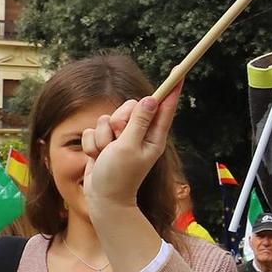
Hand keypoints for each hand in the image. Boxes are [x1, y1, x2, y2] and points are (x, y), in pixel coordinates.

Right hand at [80, 89, 179, 211]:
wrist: (101, 199)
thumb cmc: (119, 176)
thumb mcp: (130, 147)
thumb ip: (139, 122)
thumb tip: (152, 99)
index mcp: (154, 135)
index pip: (165, 106)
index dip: (171, 88)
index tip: (178, 72)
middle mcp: (139, 134)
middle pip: (129, 107)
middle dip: (118, 120)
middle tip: (118, 140)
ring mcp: (121, 138)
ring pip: (107, 118)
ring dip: (103, 137)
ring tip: (107, 154)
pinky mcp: (105, 141)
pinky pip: (94, 130)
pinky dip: (93, 144)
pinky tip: (97, 158)